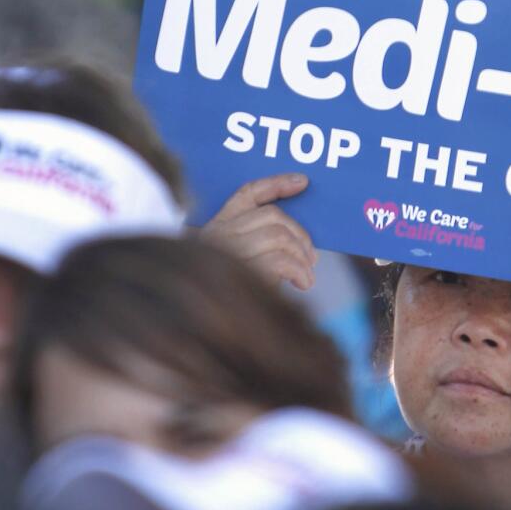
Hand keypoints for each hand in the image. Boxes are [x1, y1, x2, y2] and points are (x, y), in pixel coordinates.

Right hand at [200, 173, 317, 289]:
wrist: (199, 328)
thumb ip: (254, 246)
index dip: (277, 183)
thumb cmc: (220, 297)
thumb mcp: (233, 264)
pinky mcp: (238, 270)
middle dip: (300, 235)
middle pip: (272, 216)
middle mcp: (217, 234)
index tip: (303, 182)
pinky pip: (281, 261)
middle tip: (311, 258)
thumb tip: (298, 243)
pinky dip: (299, 271)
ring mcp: (225, 250)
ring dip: (302, 256)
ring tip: (306, 276)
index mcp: (215, 226)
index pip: (248, 193)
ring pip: (278, 236)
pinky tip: (303, 284)